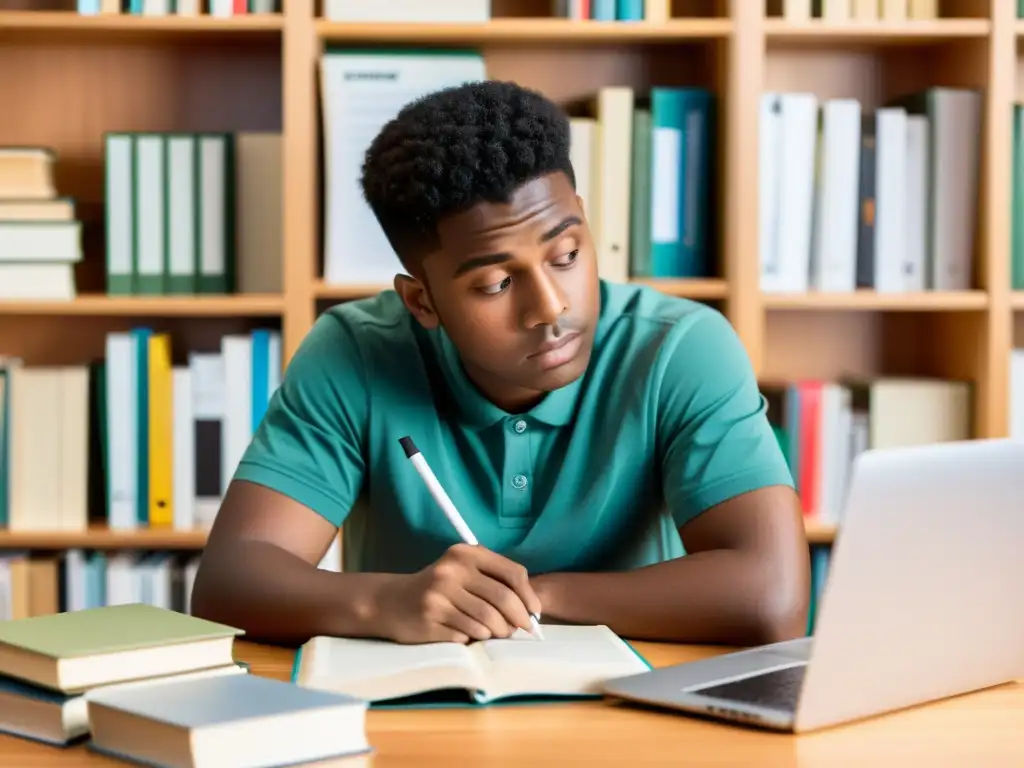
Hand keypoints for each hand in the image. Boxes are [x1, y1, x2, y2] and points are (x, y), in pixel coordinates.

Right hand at [373, 543, 541, 643]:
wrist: (392, 601)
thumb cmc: (438, 587)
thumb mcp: (462, 571)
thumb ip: (494, 580)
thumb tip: (530, 608)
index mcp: (465, 554)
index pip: (512, 572)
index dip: (529, 595)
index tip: (535, 611)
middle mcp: (451, 571)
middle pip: (503, 599)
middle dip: (518, 618)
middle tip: (521, 629)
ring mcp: (439, 596)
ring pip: (487, 621)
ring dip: (498, 632)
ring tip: (496, 633)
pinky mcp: (430, 620)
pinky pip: (468, 635)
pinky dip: (476, 638)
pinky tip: (470, 634)